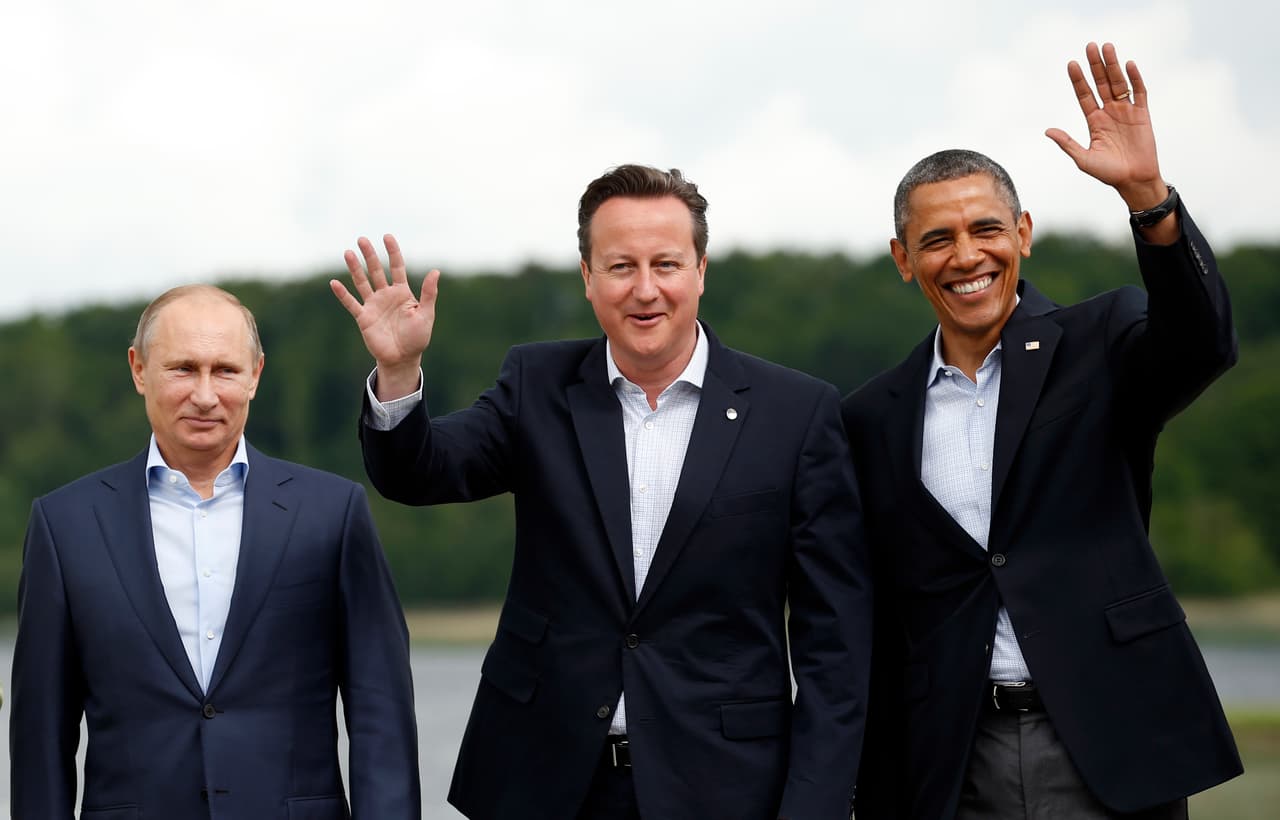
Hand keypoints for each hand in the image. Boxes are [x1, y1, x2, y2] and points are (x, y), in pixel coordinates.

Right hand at [330, 234, 439, 399]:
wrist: (403, 358)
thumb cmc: (417, 338)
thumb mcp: (426, 314)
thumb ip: (429, 293)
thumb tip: (436, 271)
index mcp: (402, 293)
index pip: (397, 267)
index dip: (392, 252)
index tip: (387, 237)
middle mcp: (386, 295)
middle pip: (376, 270)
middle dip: (369, 255)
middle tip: (362, 239)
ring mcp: (373, 305)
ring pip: (362, 282)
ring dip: (355, 268)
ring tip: (347, 252)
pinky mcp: (364, 317)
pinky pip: (351, 303)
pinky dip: (343, 294)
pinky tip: (334, 283)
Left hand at [1045, 42, 1167, 211]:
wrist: (1134, 181)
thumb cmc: (1107, 173)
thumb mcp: (1083, 159)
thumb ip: (1067, 143)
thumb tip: (1047, 131)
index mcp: (1094, 121)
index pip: (1084, 95)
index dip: (1078, 80)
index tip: (1071, 64)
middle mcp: (1109, 112)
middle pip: (1101, 83)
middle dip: (1095, 65)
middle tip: (1090, 46)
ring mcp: (1126, 111)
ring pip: (1118, 83)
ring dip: (1113, 66)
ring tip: (1107, 47)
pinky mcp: (1143, 114)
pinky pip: (1139, 92)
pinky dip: (1135, 79)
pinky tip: (1129, 65)